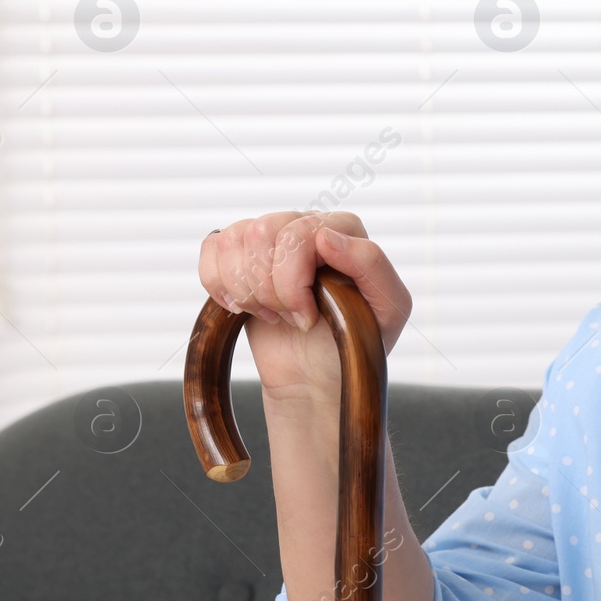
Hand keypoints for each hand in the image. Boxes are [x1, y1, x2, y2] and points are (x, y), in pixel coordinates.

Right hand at [197, 211, 411, 401]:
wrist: (318, 375)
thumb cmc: (356, 342)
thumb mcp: (390, 309)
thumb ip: (371, 264)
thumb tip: (326, 235)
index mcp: (346, 229)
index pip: (301, 232)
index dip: (294, 282)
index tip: (308, 317)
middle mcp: (307, 224)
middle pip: (262, 231)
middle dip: (271, 290)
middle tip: (292, 319)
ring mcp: (272, 237)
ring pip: (233, 240)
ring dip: (247, 291)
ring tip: (273, 315)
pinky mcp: (239, 255)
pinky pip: (211, 248)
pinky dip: (219, 285)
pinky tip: (242, 308)